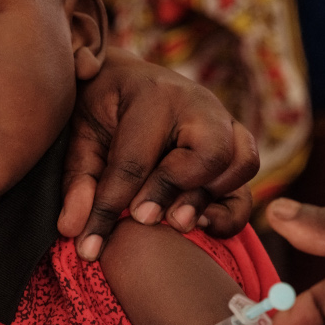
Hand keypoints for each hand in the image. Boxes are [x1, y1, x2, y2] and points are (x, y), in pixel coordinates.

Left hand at [60, 48, 257, 258]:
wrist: (128, 79)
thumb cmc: (102, 110)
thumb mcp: (80, 139)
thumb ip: (78, 181)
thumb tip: (74, 229)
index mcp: (151, 94)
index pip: (134, 161)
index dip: (110, 208)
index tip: (91, 245)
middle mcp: (197, 103)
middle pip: (209, 153)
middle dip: (173, 192)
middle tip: (141, 218)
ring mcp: (224, 120)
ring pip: (241, 162)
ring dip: (207, 197)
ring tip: (173, 221)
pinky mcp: (237, 141)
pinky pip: (249, 179)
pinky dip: (231, 207)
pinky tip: (198, 224)